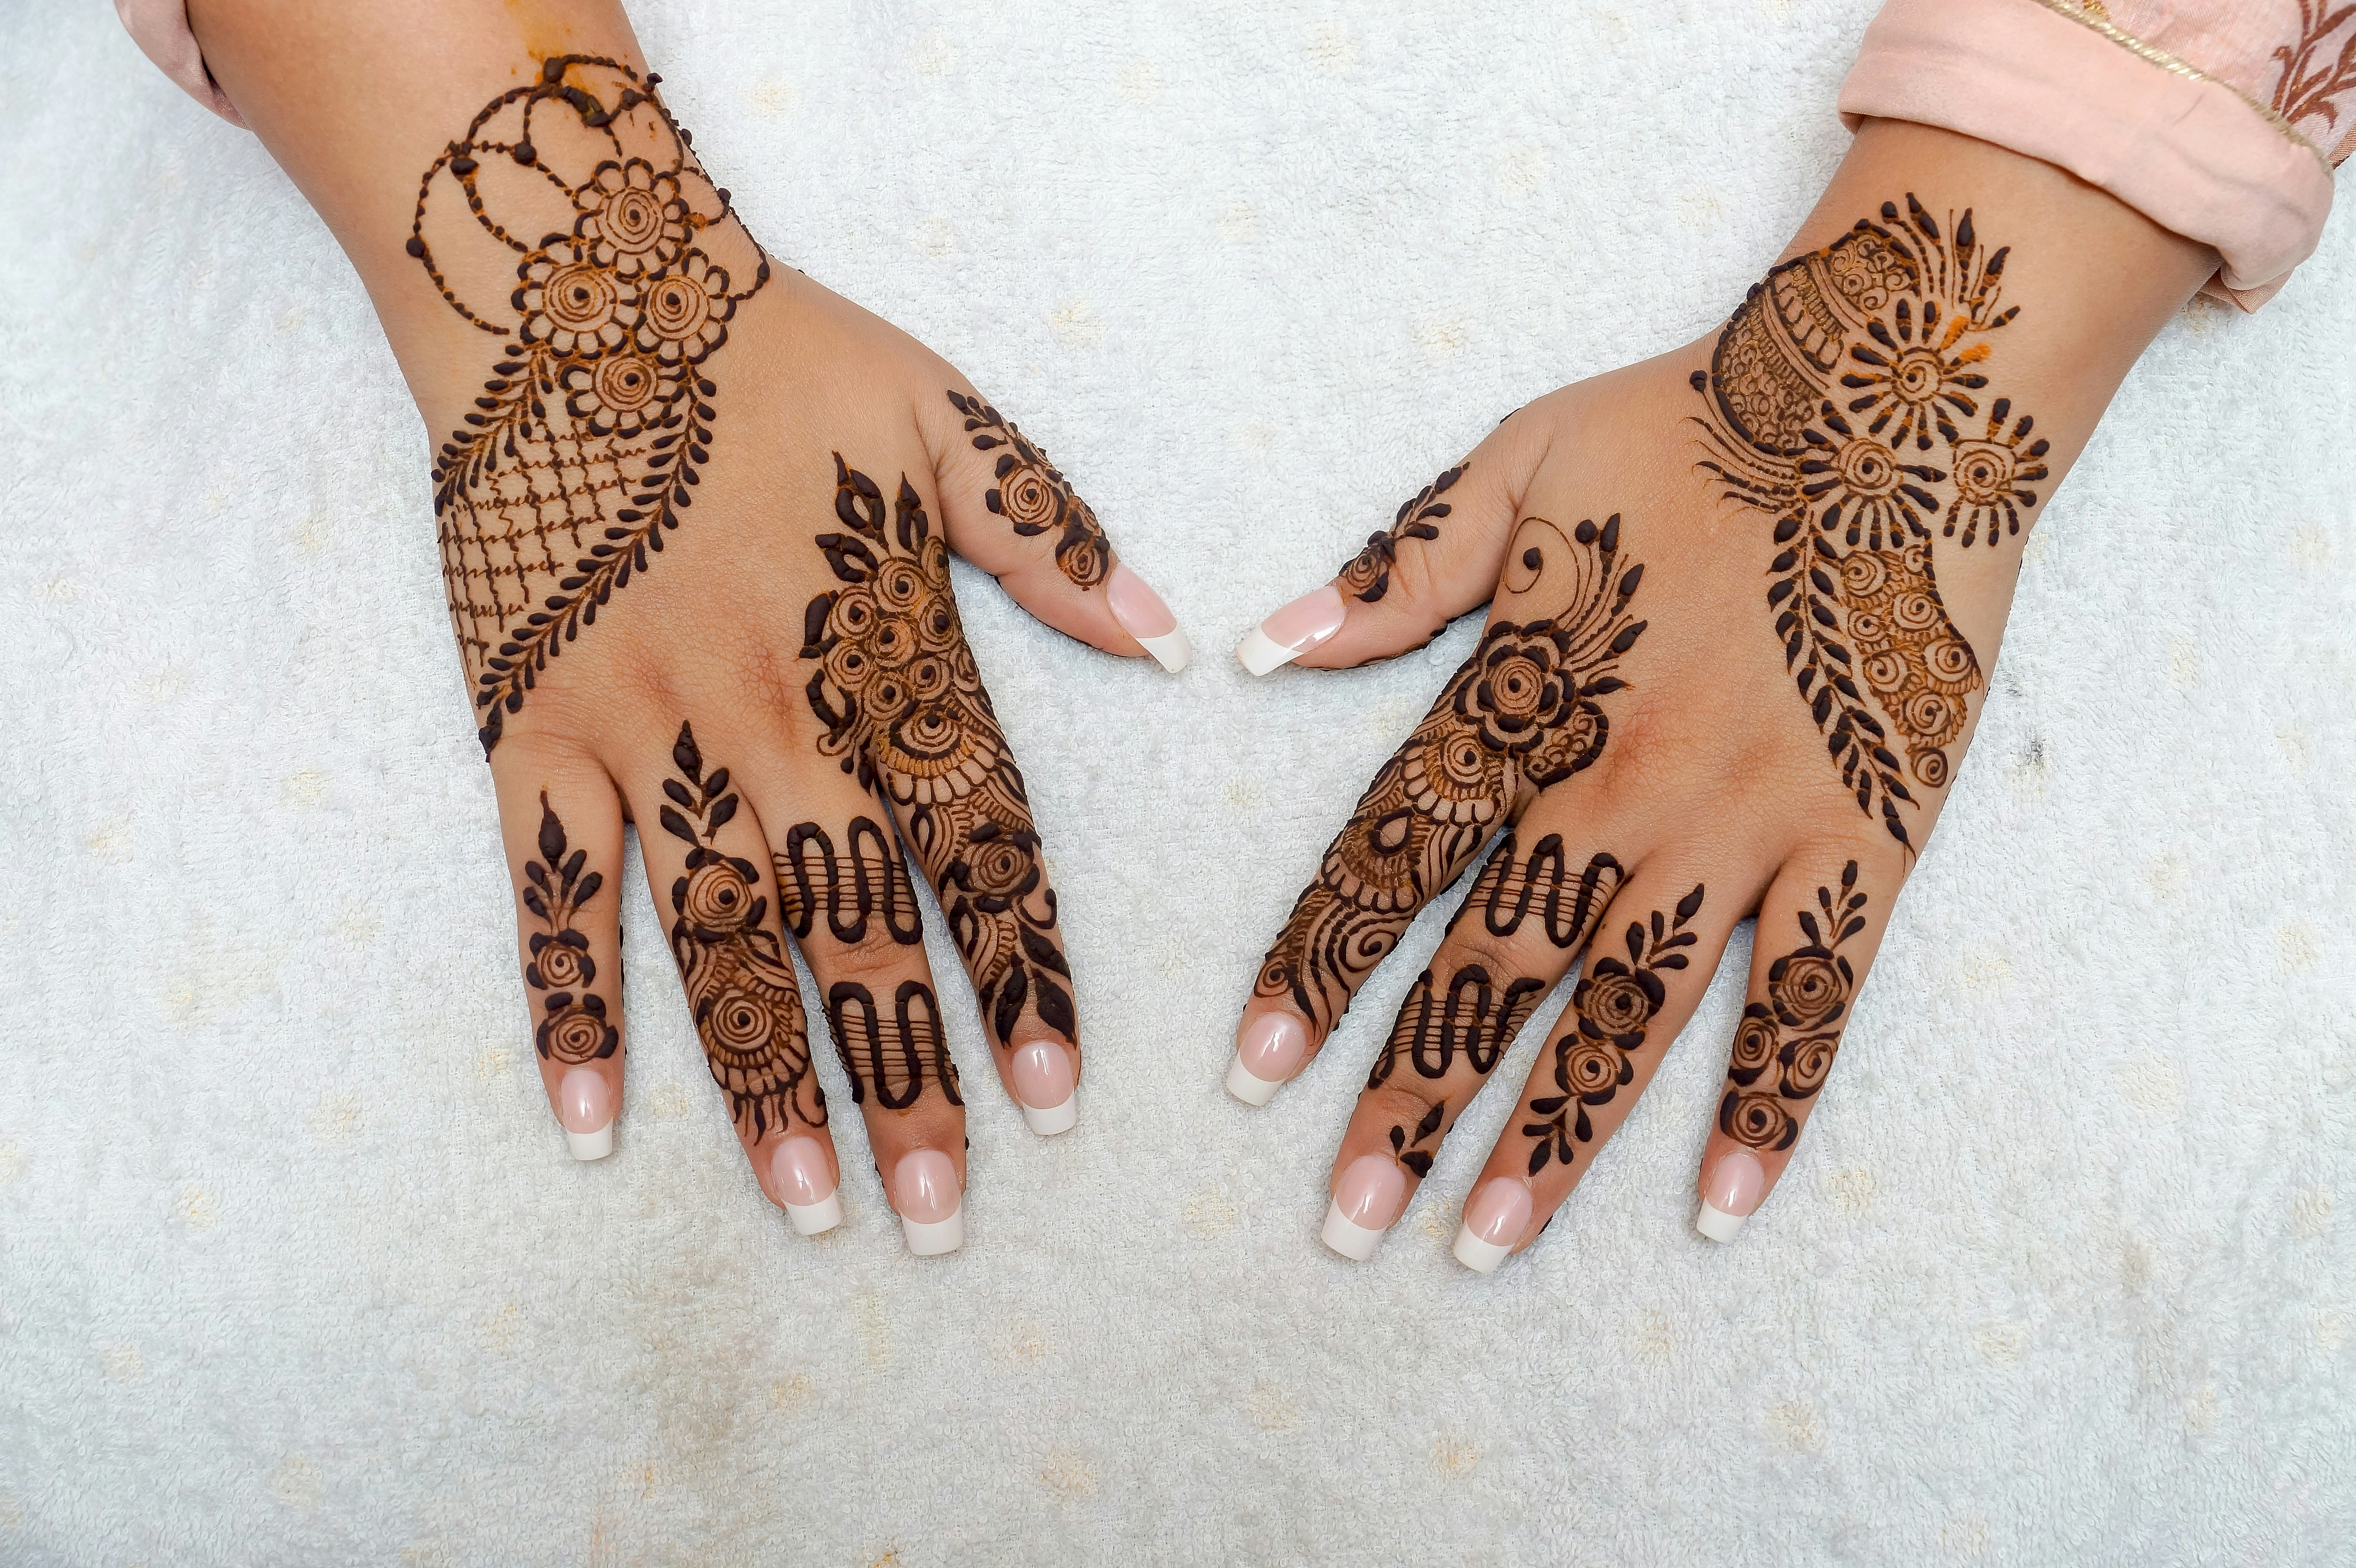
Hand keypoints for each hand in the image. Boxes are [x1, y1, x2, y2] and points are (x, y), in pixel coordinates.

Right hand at [193, 6, 1190, 1252]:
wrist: (573, 283)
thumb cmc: (776, 353)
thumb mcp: (946, 415)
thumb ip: (1051, 540)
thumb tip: (1171, 640)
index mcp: (880, 647)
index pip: (976, 843)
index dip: (1023, 973)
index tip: (1060, 1095)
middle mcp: (768, 709)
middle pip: (852, 921)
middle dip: (906, 1074)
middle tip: (945, 1214)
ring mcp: (640, 727)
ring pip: (712, 933)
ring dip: (762, 1079)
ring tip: (810, 1208)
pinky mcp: (527, 728)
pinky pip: (546, 889)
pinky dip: (564, 1005)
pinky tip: (591, 1124)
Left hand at [1223, 123, 2210, 1264]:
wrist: (1897, 395)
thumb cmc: (1695, 427)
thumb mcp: (1517, 464)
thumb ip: (1395, 572)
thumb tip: (1259, 645)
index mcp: (1534, 701)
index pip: (1395, 859)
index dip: (1316, 970)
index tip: (1251, 1074)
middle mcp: (1627, 787)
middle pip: (1497, 968)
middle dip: (1414, 1098)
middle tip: (1347, 1219)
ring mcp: (1752, 826)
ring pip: (1635, 1011)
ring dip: (1555, 1136)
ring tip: (1483, 1242)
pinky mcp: (1866, 843)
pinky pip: (1814, 998)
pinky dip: (1771, 1103)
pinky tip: (1721, 1207)